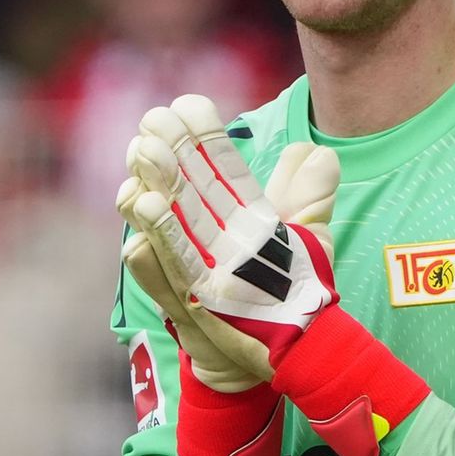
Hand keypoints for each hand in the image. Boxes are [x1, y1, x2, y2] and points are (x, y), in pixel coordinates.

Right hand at [127, 95, 340, 382]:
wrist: (280, 349)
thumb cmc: (288, 288)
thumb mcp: (307, 237)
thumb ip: (309, 195)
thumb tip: (315, 151)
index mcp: (232, 208)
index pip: (211, 162)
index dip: (199, 133)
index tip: (187, 106)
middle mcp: (202, 231)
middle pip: (177, 186)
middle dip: (163, 156)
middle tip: (152, 126)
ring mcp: (188, 268)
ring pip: (155, 232)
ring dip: (146, 205)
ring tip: (142, 180)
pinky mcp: (187, 308)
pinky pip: (161, 286)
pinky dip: (151, 266)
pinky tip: (139, 246)